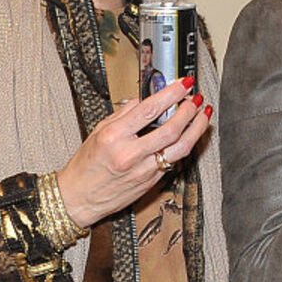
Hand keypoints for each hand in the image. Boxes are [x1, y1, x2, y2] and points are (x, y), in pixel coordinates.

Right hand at [55, 76, 210, 225]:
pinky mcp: (151, 182)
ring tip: (203, 114)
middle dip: (189, 110)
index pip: (150, 109)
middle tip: (196, 98)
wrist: (78, 198)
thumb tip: (144, 98)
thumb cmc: (85, 166)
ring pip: (180, 147)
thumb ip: (123, 113)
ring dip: (197, 128)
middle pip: (171, 129)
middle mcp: (130, 154)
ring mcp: (143, 170)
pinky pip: (173, 160)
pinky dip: (185, 144)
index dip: (171, 94)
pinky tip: (191, 134)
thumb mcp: (98, 131)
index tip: (183, 84)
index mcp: (114, 136)